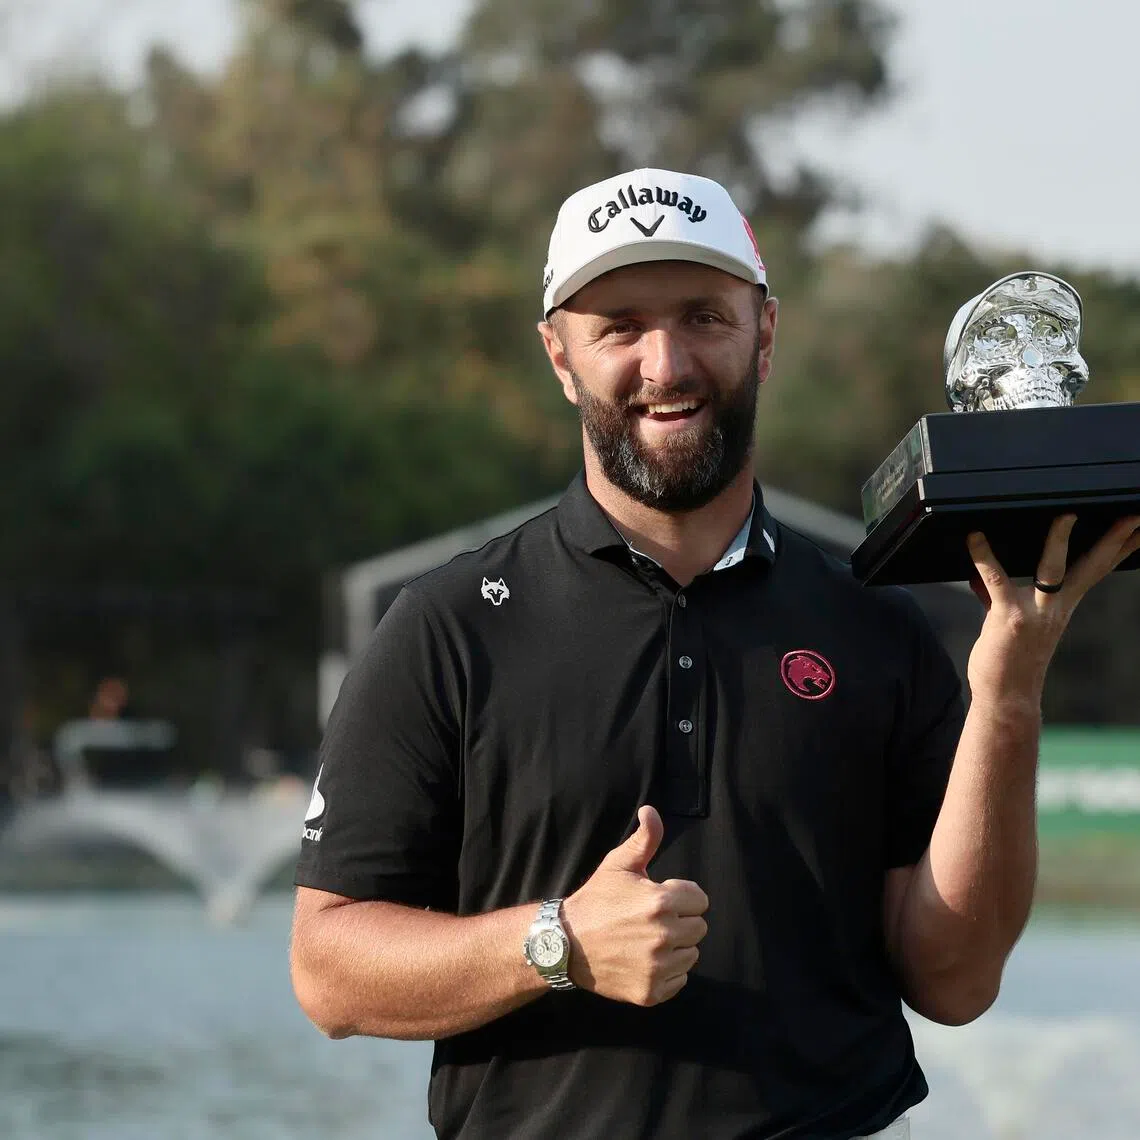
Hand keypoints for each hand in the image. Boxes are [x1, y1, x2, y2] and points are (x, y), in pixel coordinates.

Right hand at [560, 805, 707, 1006]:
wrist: (565, 944)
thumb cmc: (596, 900)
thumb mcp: (618, 865)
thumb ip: (644, 839)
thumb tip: (651, 811)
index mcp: (661, 901)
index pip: (700, 900)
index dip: (680, 897)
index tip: (658, 899)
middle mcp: (663, 935)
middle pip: (699, 928)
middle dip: (680, 921)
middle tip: (651, 921)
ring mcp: (658, 967)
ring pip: (691, 954)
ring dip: (676, 948)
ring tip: (646, 941)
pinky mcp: (652, 992)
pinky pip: (679, 980)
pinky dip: (667, 973)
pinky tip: (643, 961)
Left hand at [965, 514, 1139, 704]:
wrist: (1007, 697)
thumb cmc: (1010, 661)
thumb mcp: (1012, 623)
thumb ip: (998, 597)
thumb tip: (979, 580)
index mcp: (1064, 606)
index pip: (1098, 570)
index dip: (1121, 548)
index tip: (1139, 527)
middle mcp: (1057, 607)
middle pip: (1092, 566)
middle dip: (1115, 540)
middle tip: (1133, 515)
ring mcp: (1035, 612)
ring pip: (1054, 569)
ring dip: (1060, 540)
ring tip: (1067, 514)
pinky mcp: (1007, 616)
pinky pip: (996, 579)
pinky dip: (983, 556)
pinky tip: (975, 537)